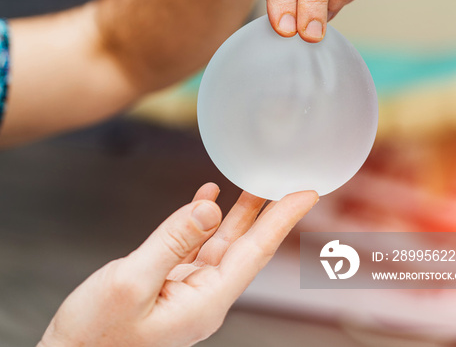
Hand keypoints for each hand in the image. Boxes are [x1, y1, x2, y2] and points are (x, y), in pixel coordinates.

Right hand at [39, 183, 317, 346]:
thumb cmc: (93, 335)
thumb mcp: (131, 282)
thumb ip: (173, 241)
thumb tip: (211, 206)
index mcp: (205, 302)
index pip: (256, 252)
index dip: (283, 220)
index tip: (307, 194)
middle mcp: (204, 297)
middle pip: (247, 246)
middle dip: (270, 212)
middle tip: (288, 179)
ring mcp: (187, 291)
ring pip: (222, 243)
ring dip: (239, 212)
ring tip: (255, 181)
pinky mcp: (168, 285)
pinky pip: (195, 246)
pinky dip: (202, 218)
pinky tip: (207, 197)